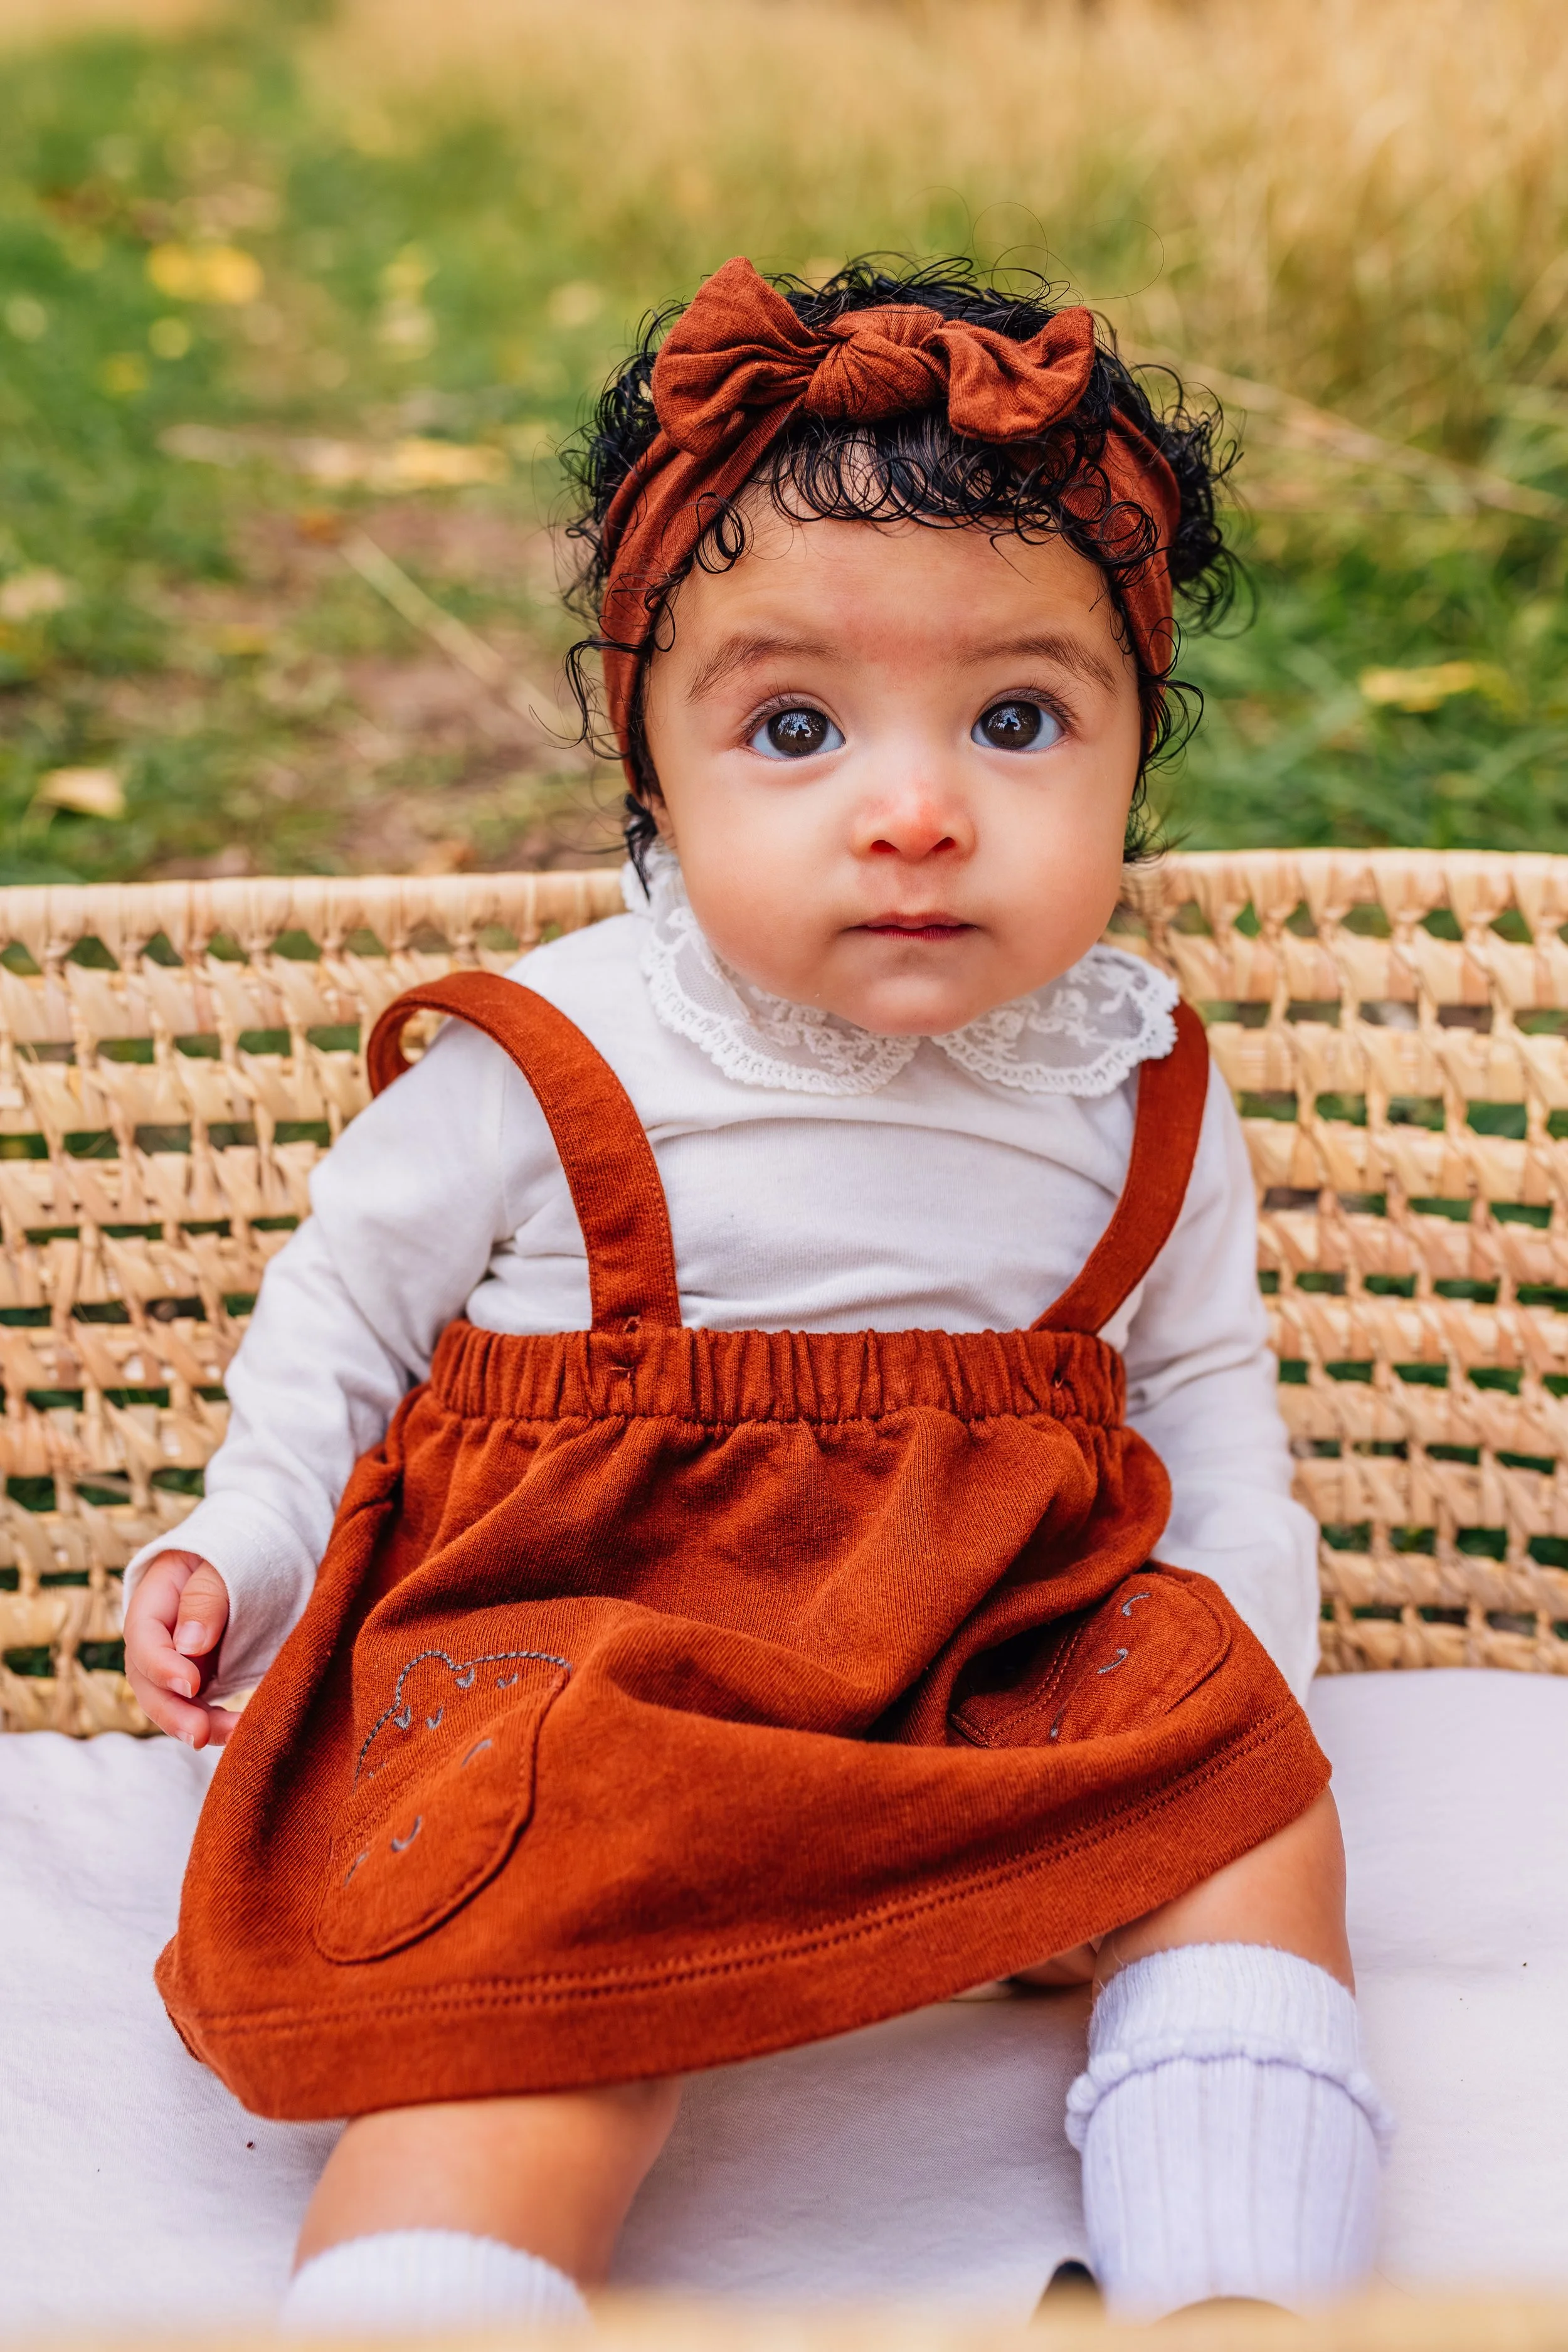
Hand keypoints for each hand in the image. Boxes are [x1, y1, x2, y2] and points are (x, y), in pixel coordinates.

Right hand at [123, 1550, 234, 1747]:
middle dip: (171, 1711)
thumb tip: (190, 1645)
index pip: (144, 1638)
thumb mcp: (222, 1560)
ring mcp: (175, 1660)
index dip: (162, 1665)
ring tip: (232, 1736)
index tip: (192, 1684)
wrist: (251, 1555)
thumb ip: (206, 1597)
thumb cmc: (236, 1551)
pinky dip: (214, 1723)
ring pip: (170, 1702)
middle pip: (147, 1680)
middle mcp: (157, 1636)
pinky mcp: (198, 1677)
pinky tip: (238, 1732)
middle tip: (198, 1733)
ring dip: (196, 1725)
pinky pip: (197, 1707)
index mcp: (154, 1599)